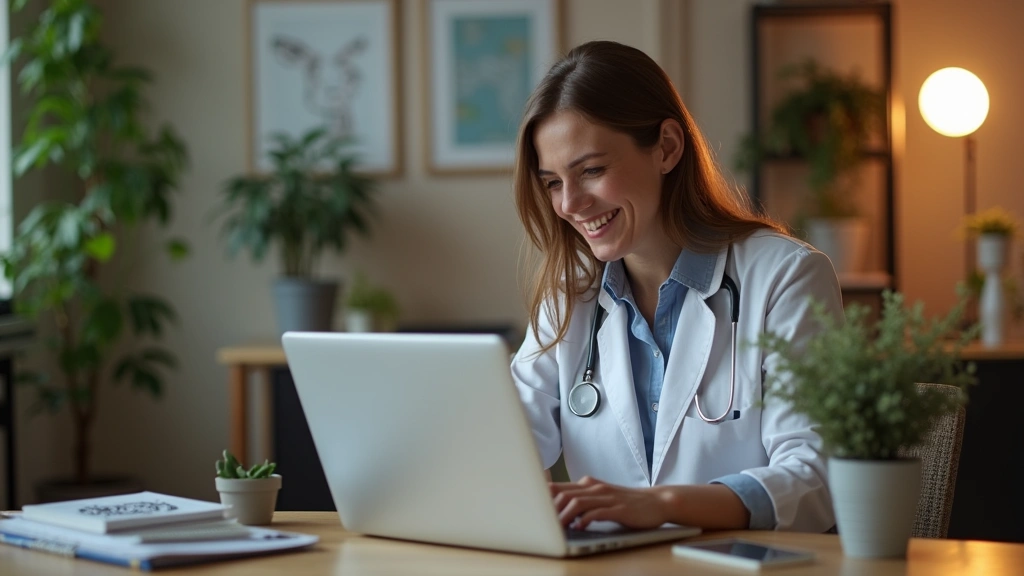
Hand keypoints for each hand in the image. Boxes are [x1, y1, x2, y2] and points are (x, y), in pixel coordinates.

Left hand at [549, 476, 669, 529]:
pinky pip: (597, 512)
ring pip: (577, 502)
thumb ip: (582, 500)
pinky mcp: (618, 508)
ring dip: (564, 515)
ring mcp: (607, 497)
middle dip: (549, 508)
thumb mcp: (601, 498)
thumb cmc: (626, 502)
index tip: (530, 508)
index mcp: (589, 484)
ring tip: (557, 527)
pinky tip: (580, 527)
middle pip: (564, 493)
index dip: (543, 497)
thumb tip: (558, 509)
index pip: (559, 487)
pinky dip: (585, 520)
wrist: (656, 502)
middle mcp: (595, 487)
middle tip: (540, 522)